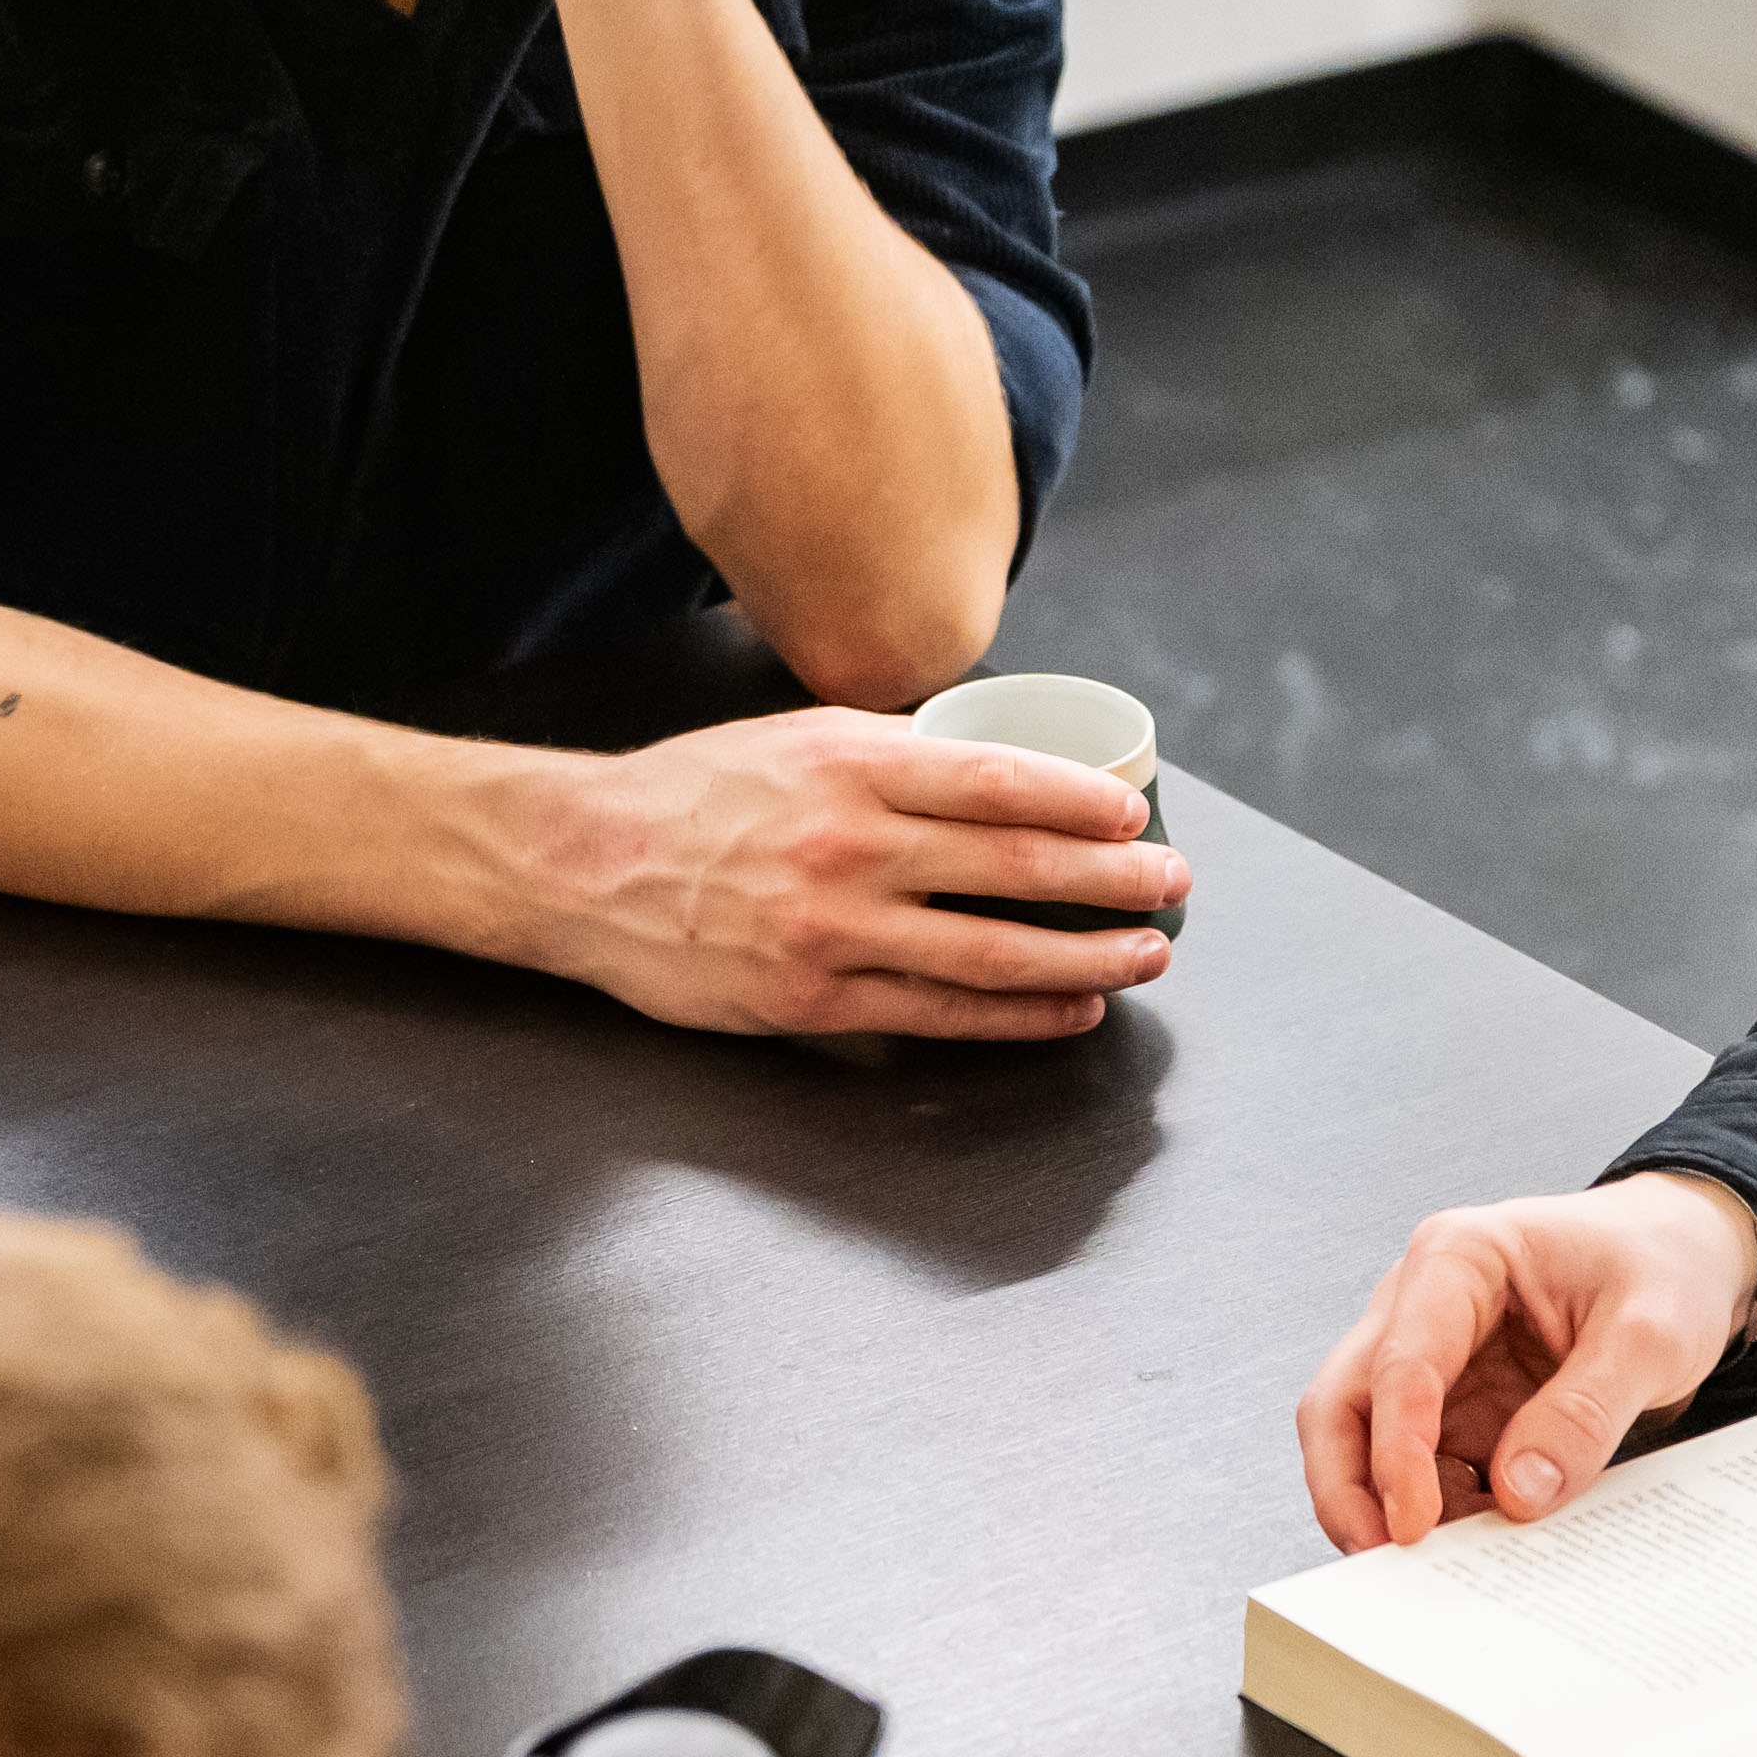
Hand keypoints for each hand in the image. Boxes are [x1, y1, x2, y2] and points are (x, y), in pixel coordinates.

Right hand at [508, 711, 1184, 1039]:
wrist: (582, 863)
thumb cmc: (690, 796)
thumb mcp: (794, 739)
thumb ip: (891, 756)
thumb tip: (997, 776)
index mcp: (852, 764)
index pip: (1002, 782)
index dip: (1085, 802)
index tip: (1135, 814)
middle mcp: (851, 844)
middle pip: (1019, 869)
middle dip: (1115, 880)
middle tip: (1174, 882)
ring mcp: (833, 930)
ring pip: (995, 952)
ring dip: (1090, 956)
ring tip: (1147, 952)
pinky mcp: (813, 1000)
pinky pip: (940, 1015)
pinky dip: (1020, 1016)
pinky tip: (1071, 1009)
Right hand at [1297, 1177, 1756, 1549]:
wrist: (1685, 1258)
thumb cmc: (1662, 1266)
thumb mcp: (1652, 1333)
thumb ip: (1585, 1411)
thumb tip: (1520, 1492)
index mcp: (1457, 1259)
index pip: (1400, 1363)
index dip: (1398, 1450)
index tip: (1413, 1523)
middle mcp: (1420, 1306)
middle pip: (1342, 1403)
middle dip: (1348, 1486)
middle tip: (1381, 1557)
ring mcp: (1431, 1362)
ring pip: (1363, 1444)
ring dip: (1387, 1507)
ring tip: (1445, 1564)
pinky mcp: (1452, 1409)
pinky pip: (1421, 1471)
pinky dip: (1436, 1513)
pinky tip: (1479, 1543)